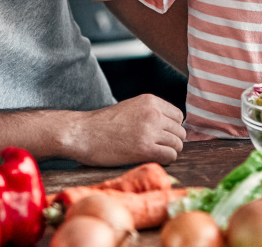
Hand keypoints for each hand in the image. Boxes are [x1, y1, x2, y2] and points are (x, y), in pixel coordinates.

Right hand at [63, 94, 185, 165]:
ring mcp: (150, 130)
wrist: (82, 133)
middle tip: (157, 148)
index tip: (161, 137)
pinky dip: (165, 160)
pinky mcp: (144, 148)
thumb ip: (150, 113)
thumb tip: (171, 128)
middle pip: (180, 132)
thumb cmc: (103, 124)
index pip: (179, 116)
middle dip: (171, 141)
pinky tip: (151, 159)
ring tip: (153, 154)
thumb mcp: (130, 107)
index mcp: (150, 101)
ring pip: (178, 144)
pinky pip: (170, 156)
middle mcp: (153, 113)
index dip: (171, 129)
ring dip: (169, 151)